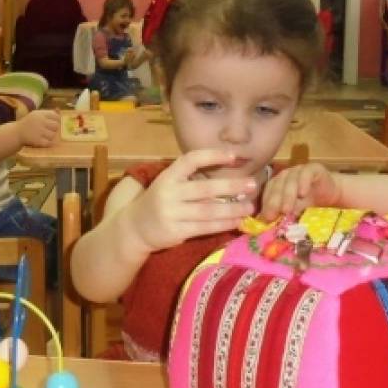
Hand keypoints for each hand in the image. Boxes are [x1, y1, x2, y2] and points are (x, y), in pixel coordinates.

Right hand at [16, 110, 59, 147]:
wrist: (16, 133)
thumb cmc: (28, 123)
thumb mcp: (36, 115)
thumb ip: (47, 113)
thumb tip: (58, 110)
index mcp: (40, 114)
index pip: (55, 116)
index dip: (56, 120)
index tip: (52, 123)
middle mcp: (40, 121)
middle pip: (56, 126)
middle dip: (53, 129)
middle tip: (48, 130)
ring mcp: (39, 131)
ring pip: (53, 135)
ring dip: (50, 136)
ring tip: (44, 136)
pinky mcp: (37, 140)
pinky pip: (49, 143)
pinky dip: (47, 143)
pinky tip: (43, 141)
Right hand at [125, 148, 258, 252]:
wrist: (135, 228)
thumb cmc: (160, 202)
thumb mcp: (169, 184)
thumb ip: (192, 180)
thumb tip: (230, 176)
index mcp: (168, 176)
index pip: (191, 160)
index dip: (213, 156)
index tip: (234, 157)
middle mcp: (168, 192)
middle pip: (205, 188)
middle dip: (232, 186)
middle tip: (252, 185)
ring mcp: (171, 213)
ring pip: (208, 210)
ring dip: (232, 209)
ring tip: (249, 207)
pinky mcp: (175, 231)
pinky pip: (204, 227)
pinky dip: (223, 224)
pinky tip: (236, 221)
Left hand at [258, 163, 341, 220]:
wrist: (332, 195)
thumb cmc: (311, 205)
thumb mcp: (296, 211)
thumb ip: (284, 215)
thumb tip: (271, 225)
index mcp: (277, 185)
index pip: (268, 193)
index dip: (266, 205)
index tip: (267, 219)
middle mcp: (285, 176)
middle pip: (276, 186)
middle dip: (275, 201)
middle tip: (275, 215)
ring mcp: (298, 170)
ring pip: (290, 180)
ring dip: (288, 195)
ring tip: (287, 210)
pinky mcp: (313, 168)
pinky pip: (306, 173)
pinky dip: (303, 183)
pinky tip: (303, 194)